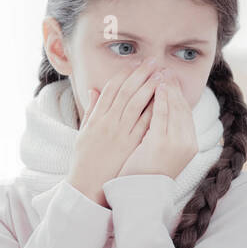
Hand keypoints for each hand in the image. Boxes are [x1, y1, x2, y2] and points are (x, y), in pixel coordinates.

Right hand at [67, 60, 160, 205]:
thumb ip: (91, 110)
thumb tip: (94, 90)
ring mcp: (119, 133)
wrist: (87, 185)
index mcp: (96, 118)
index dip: (124, 74)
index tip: (135, 63)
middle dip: (140, 74)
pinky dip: (153, 110)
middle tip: (153, 62)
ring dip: (149, 87)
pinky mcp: (130, 145)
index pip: (111, 89)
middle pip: (126, 92)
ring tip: (161, 74)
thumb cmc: (84, 160)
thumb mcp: (83, 132)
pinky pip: (144, 124)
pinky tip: (163, 99)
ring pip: (136, 104)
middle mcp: (107, 122)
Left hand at [118, 74, 198, 178]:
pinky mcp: (161, 145)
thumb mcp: (161, 152)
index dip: (178, 94)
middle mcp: (186, 143)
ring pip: (173, 108)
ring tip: (160, 73)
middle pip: (181, 107)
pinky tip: (156, 87)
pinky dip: (160, 100)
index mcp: (188, 145)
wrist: (141, 195)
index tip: (170, 79)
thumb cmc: (146, 174)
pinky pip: (162, 116)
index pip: (185, 113)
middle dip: (173, 87)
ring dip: (167, 88)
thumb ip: (166, 133)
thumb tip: (163, 114)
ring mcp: (176, 144)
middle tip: (165, 69)